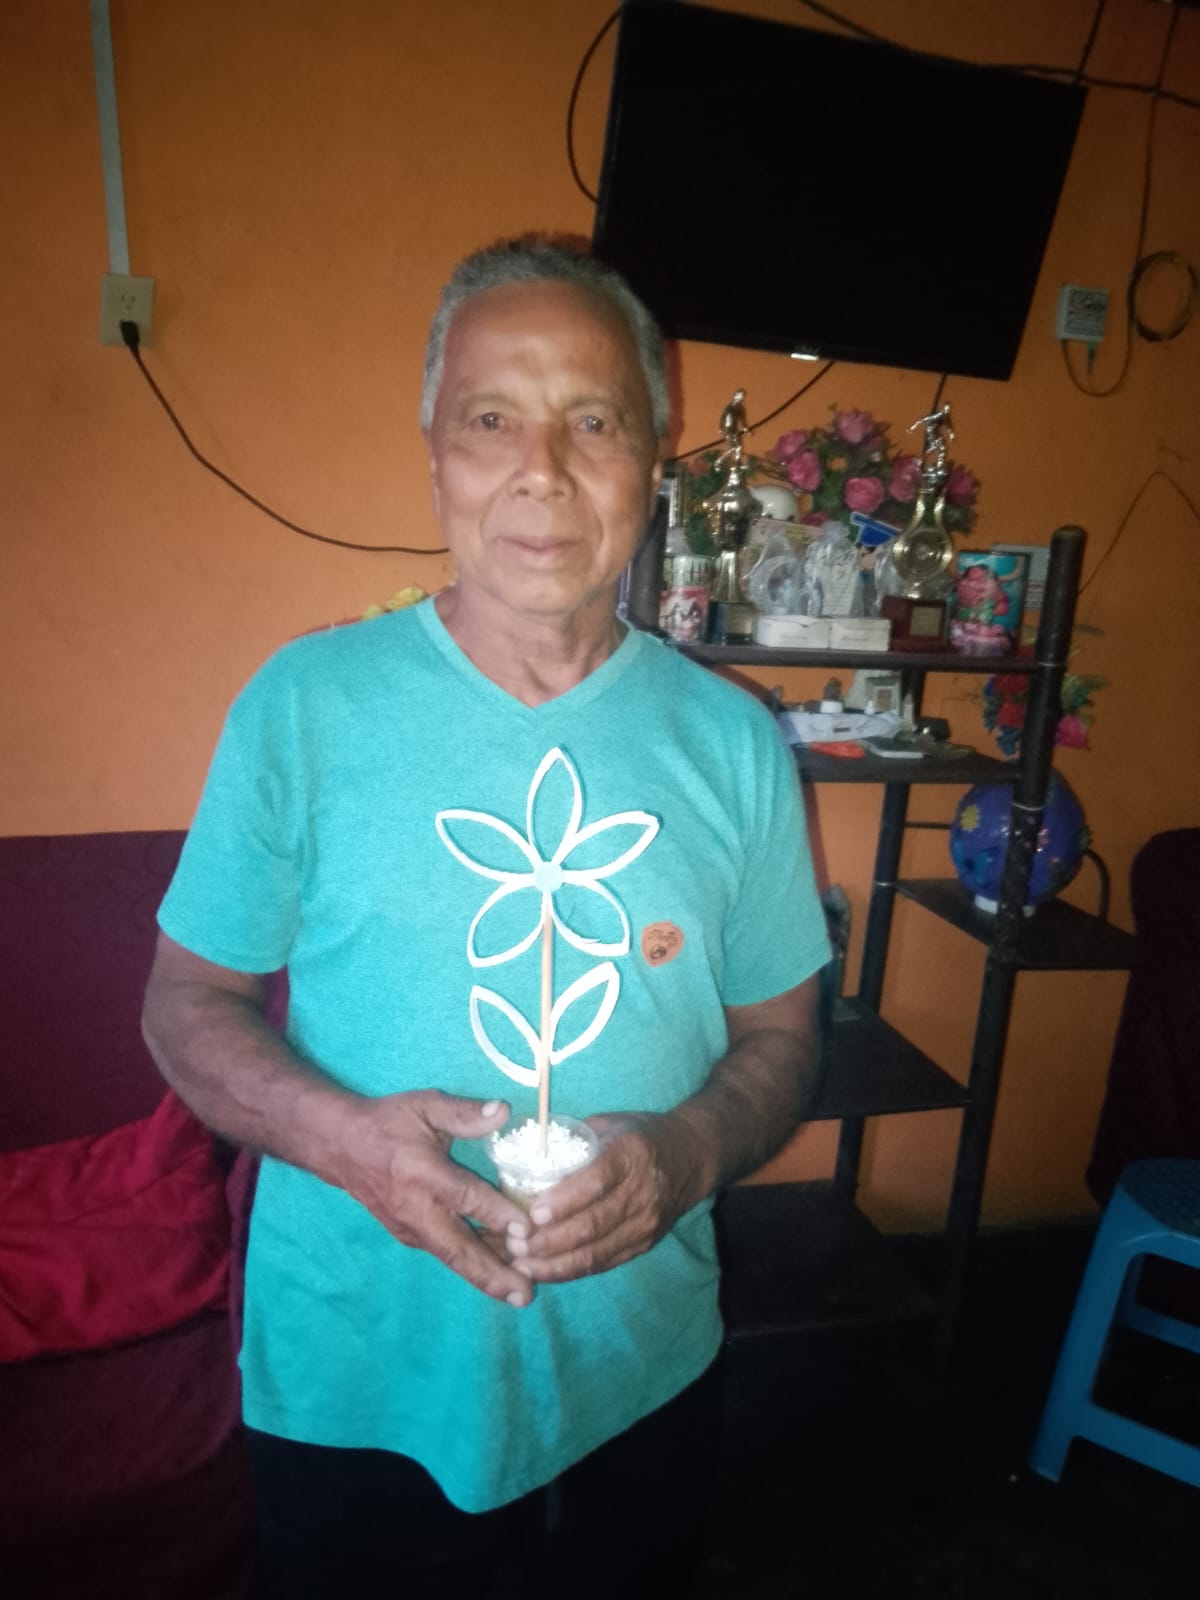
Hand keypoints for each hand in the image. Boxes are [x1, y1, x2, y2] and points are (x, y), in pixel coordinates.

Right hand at [333, 1091, 537, 1307]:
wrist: (341, 1147)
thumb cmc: (389, 1123)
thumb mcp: (425, 1106)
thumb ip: (464, 1113)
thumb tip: (503, 1111)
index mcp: (423, 1174)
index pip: (465, 1198)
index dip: (497, 1214)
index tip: (527, 1230)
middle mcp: (417, 1209)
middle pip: (458, 1248)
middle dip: (493, 1273)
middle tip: (527, 1293)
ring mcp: (411, 1228)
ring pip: (453, 1258)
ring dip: (486, 1278)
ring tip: (520, 1296)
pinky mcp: (409, 1236)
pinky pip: (446, 1253)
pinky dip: (472, 1266)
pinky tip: (499, 1273)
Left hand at [504, 1111, 712, 1284]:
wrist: (691, 1157)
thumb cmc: (641, 1135)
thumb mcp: (609, 1125)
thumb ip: (573, 1142)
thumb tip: (526, 1159)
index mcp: (630, 1154)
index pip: (596, 1182)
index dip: (564, 1200)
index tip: (534, 1213)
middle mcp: (641, 1192)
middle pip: (593, 1224)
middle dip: (550, 1240)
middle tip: (515, 1243)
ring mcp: (645, 1223)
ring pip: (596, 1252)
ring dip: (555, 1263)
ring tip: (521, 1263)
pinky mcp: (643, 1244)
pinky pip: (603, 1263)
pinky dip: (571, 1270)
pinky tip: (544, 1270)